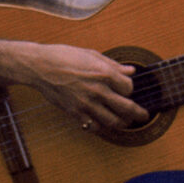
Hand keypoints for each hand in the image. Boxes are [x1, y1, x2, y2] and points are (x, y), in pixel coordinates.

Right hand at [20, 43, 148, 131]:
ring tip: (126, 122)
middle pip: (126, 108)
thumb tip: (131, 70)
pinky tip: (103, 123)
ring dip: (122, 123)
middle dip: (138, 113)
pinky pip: (93, 126)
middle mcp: (98, 90)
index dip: (130, 88)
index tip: (127, 88)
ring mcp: (86, 103)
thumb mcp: (92, 54)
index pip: (129, 88)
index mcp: (104, 73)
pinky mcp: (74, 112)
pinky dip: (101, 127)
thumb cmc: (64, 56)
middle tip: (144, 115)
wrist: (39, 66)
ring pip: (112, 121)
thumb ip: (114, 65)